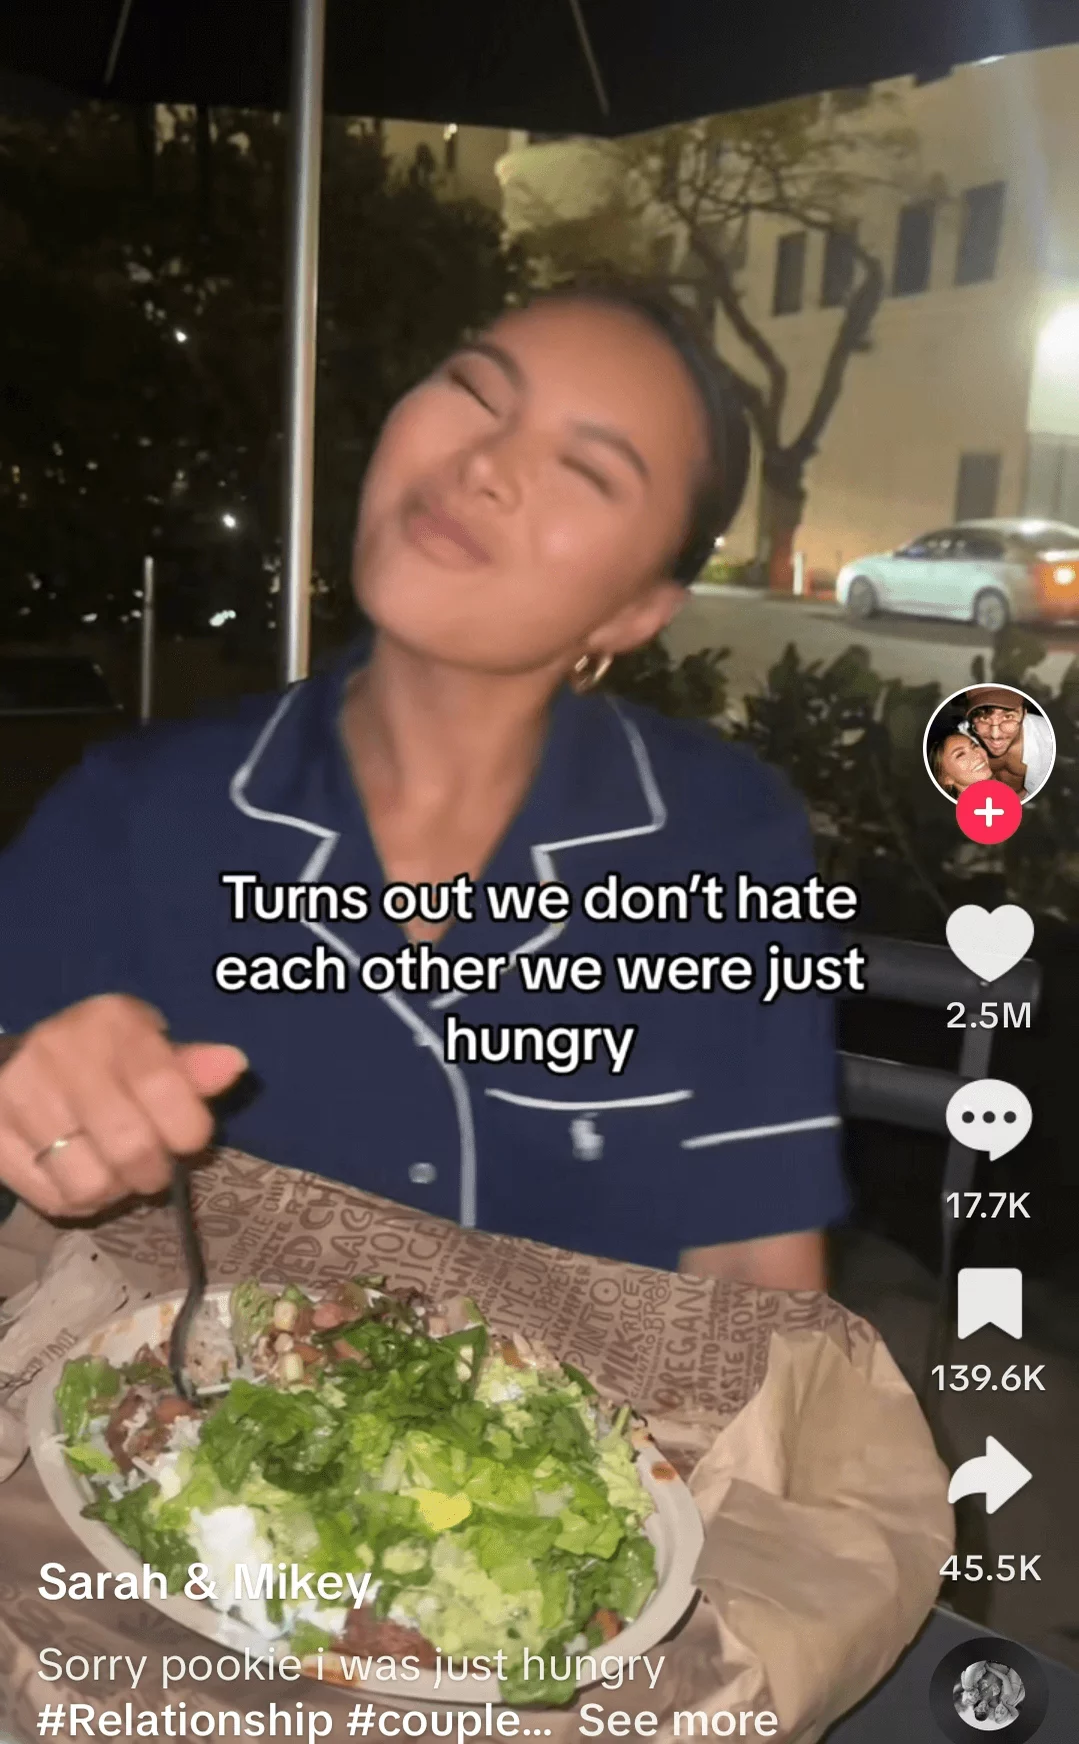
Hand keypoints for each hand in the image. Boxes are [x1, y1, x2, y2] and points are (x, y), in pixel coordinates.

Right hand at [0, 995, 246, 1218]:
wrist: (14, 1063)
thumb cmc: (99, 1056)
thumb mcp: (146, 1047)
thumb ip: (189, 1067)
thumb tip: (234, 1065)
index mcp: (112, 1023)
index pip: (166, 1088)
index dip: (190, 1130)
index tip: (188, 1139)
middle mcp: (61, 1054)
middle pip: (131, 1148)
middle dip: (154, 1171)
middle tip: (152, 1165)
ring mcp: (21, 1097)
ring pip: (92, 1185)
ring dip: (115, 1190)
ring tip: (113, 1168)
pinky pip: (57, 1200)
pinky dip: (80, 1200)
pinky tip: (80, 1173)